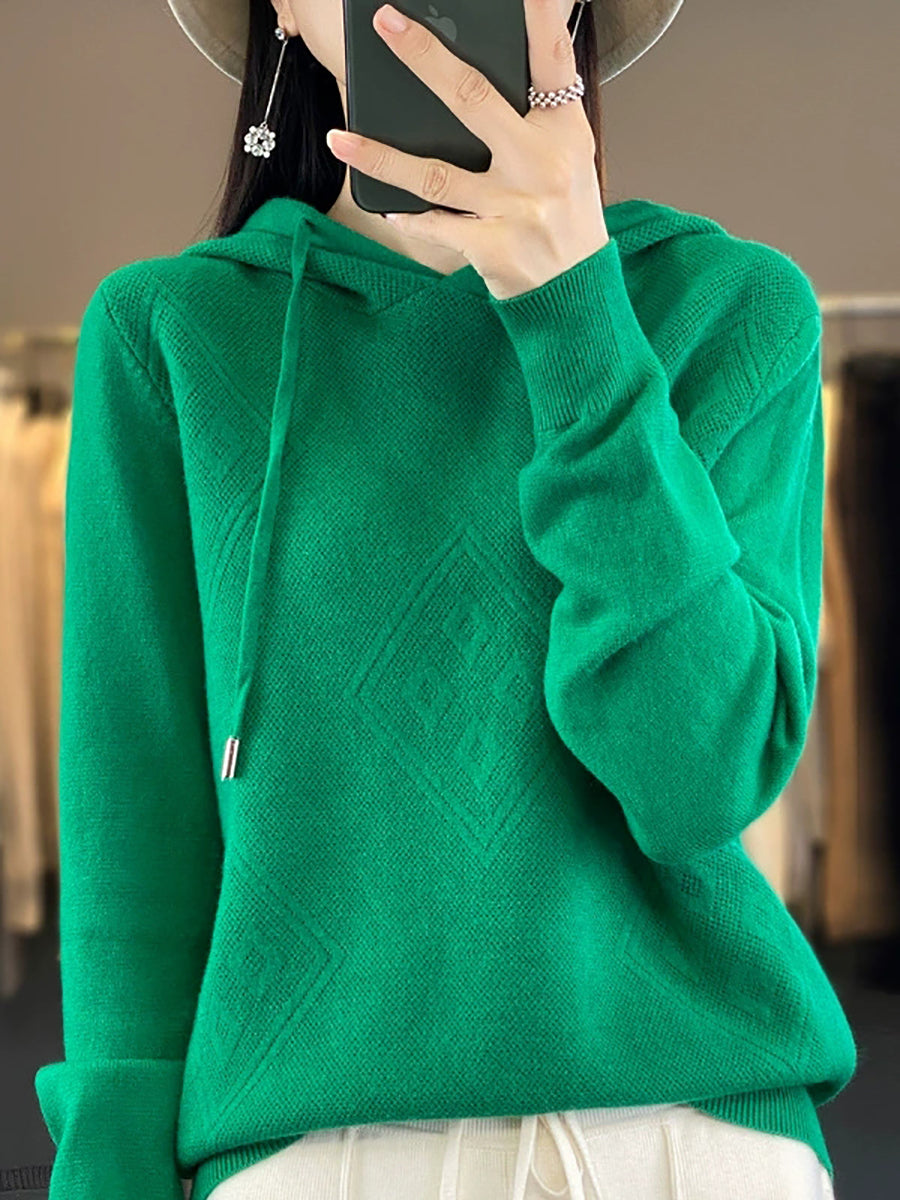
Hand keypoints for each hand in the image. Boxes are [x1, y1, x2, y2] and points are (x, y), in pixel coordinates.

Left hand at [325, 0, 609, 300]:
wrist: (577, 293)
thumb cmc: (567, 217)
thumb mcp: (570, 157)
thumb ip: (537, 114)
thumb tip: (485, 72)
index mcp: (564, 132)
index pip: (551, 59)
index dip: (536, 15)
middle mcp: (540, 164)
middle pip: (474, 98)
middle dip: (425, 57)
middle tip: (386, 24)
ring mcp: (514, 207)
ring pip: (434, 172)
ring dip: (380, 155)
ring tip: (338, 139)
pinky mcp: (493, 246)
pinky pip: (437, 224)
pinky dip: (409, 216)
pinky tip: (387, 205)